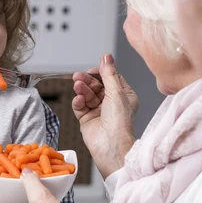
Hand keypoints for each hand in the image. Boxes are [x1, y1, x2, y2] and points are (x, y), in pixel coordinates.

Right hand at [72, 54, 137, 177]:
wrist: (110, 145)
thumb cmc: (120, 123)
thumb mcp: (116, 92)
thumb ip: (109, 74)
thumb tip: (107, 56)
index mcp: (124, 96)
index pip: (110, 79)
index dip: (100, 73)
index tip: (92, 70)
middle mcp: (112, 103)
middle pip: (96, 86)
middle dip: (87, 81)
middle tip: (78, 77)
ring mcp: (99, 111)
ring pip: (87, 94)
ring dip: (82, 90)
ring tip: (77, 87)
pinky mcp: (87, 119)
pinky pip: (80, 106)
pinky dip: (78, 102)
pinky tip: (79, 100)